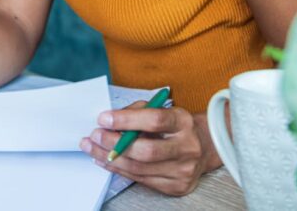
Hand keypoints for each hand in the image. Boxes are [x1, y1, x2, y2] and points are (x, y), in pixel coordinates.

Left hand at [79, 101, 218, 196]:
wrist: (203, 146)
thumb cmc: (175, 126)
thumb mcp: (161, 109)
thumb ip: (137, 112)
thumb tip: (109, 121)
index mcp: (183, 122)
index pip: (154, 120)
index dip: (126, 120)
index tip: (104, 118)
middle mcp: (187, 148)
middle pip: (146, 150)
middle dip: (114, 144)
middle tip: (95, 136)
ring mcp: (183, 170)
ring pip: (139, 169)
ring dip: (111, 159)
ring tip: (93, 148)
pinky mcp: (176, 186)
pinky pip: (141, 180)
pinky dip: (119, 170)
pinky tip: (106, 161)